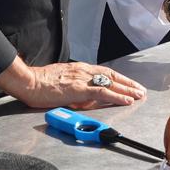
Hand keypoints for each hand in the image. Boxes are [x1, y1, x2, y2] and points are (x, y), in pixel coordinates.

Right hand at [0, 59, 145, 109]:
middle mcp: (83, 71)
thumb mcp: (62, 83)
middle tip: (140, 90)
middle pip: (112, 76)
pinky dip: (117, 96)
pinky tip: (126, 100)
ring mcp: (82, 79)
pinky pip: (103, 92)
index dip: (119, 78)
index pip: (105, 73)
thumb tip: (89, 98)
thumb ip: (77, 89)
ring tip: (138, 95)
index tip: (129, 84)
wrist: (28, 82)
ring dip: (127, 89)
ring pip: (110, 83)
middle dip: (128, 84)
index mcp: (79, 69)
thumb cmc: (40, 84)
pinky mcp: (79, 89)